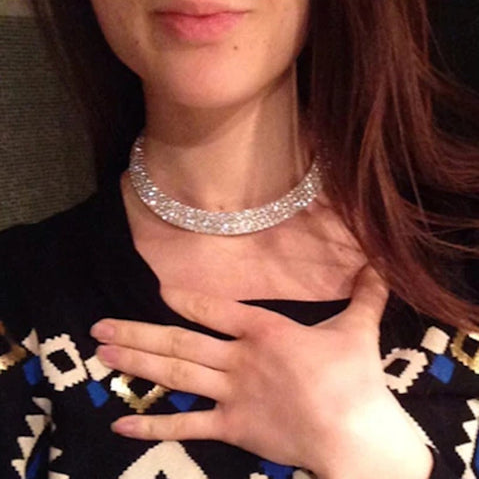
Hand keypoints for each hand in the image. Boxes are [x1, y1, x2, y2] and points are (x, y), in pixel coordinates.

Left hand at [91, 266, 431, 477]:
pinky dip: (154, 423)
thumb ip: (365, 294)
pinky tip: (122, 421)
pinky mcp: (232, 428)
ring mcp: (231, 394)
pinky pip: (187, 426)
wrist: (355, 435)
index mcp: (264, 331)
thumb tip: (379, 264)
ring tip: (104, 357)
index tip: (158, 291)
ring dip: (137, 365)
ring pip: (175, 376)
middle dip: (137, 334)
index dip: (185, 300)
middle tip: (100, 328)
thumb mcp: (359, 328)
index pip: (215, 309)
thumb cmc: (354, 378)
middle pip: (180, 343)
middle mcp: (238, 359)